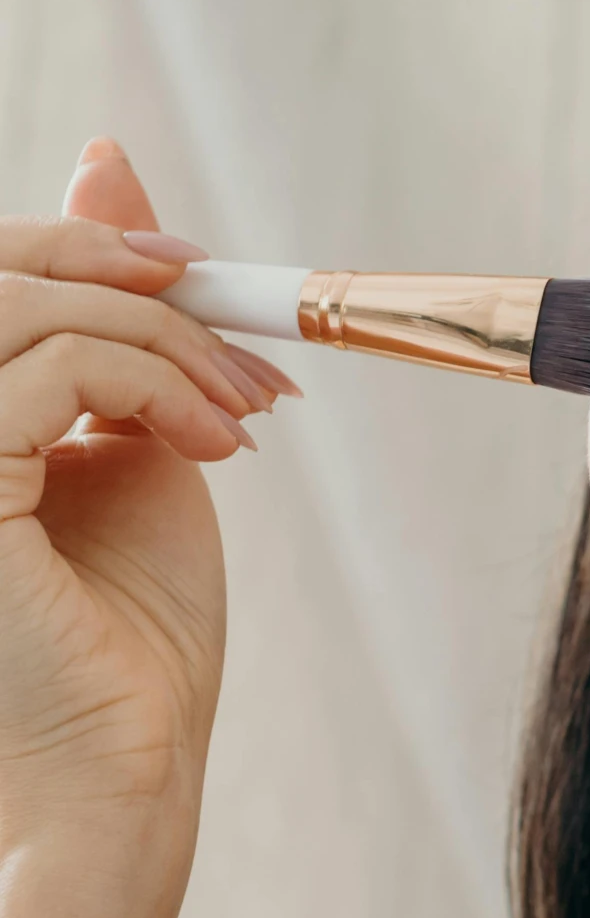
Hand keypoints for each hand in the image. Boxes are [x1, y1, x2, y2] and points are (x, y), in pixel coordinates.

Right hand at [0, 141, 297, 845]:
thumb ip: (112, 316)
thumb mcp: (135, 437)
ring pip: (20, 305)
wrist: (128, 762)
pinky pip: (47, 369)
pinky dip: (150, 381)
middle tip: (238, 333)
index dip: (87, 239)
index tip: (202, 275)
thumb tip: (105, 154)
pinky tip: (212, 442)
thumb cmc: (130, 629)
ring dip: (159, 336)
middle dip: (129, 273)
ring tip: (240, 409)